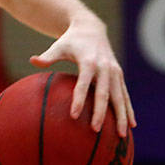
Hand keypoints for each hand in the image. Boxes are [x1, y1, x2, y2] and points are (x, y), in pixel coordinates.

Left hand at [31, 19, 134, 134]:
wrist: (92, 29)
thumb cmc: (70, 41)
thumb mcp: (58, 46)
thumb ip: (48, 56)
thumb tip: (32, 60)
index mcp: (89, 62)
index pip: (83, 84)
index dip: (79, 99)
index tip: (74, 115)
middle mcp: (105, 68)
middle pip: (104, 94)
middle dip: (100, 113)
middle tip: (95, 130)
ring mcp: (115, 72)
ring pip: (119, 97)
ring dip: (122, 116)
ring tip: (121, 135)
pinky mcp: (119, 76)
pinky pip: (125, 95)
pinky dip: (129, 109)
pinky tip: (132, 125)